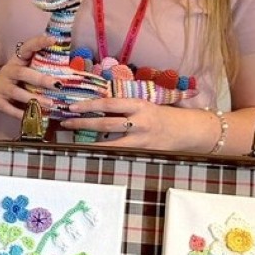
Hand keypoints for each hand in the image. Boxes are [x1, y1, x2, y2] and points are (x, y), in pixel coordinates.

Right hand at [0, 34, 61, 115]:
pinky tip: (37, 116)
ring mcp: (2, 87)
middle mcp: (8, 72)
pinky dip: (23, 114)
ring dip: (34, 99)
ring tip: (50, 104)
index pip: (26, 48)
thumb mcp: (24, 67)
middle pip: (22, 73)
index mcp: (16, 60)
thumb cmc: (15, 77)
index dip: (39, 42)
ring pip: (17, 93)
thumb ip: (40, 65)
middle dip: (40, 79)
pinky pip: (11, 109)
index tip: (53, 40)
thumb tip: (71, 65)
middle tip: (58, 84)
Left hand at [59, 97, 216, 150]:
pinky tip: (90, 151)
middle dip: (83, 123)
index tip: (72, 105)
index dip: (90, 105)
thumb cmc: (163, 115)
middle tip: (65, 122)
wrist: (189, 130)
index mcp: (139, 105)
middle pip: (106, 123)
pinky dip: (104, 151)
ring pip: (110, 141)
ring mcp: (140, 139)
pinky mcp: (142, 151)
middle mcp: (139, 121)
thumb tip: (97, 102)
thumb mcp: (145, 104)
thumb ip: (124, 105)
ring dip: (89, 140)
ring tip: (72, 138)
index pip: (110, 103)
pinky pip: (119, 152)